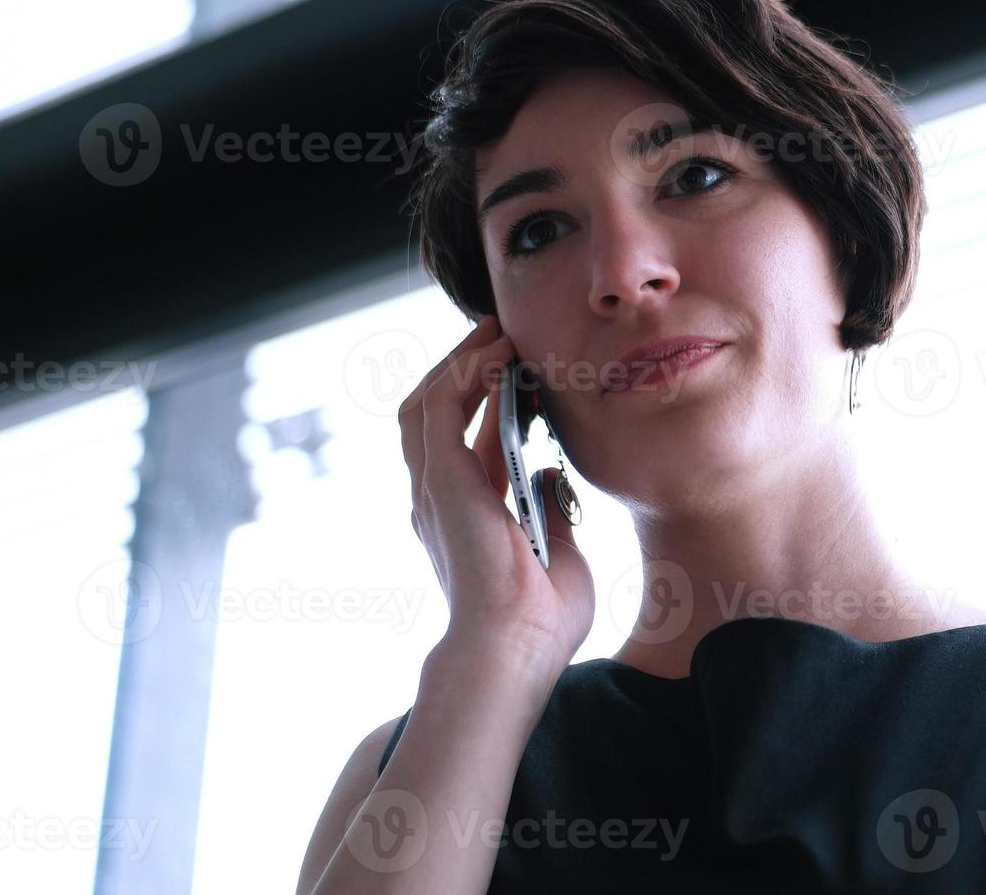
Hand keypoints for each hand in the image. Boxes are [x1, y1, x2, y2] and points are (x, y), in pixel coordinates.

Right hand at [397, 314, 595, 680]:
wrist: (515, 651)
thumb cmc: (541, 622)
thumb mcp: (558, 552)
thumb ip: (550, 511)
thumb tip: (551, 473)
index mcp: (466, 516)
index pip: (466, 442)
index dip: (489, 402)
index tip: (524, 372)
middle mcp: (440, 500)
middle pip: (437, 414)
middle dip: (466, 370)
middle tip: (506, 338)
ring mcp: (434, 490)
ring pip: (427, 402)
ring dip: (462, 362)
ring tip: (500, 334)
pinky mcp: (441, 481)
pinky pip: (442, 407)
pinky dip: (465, 373)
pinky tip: (499, 355)